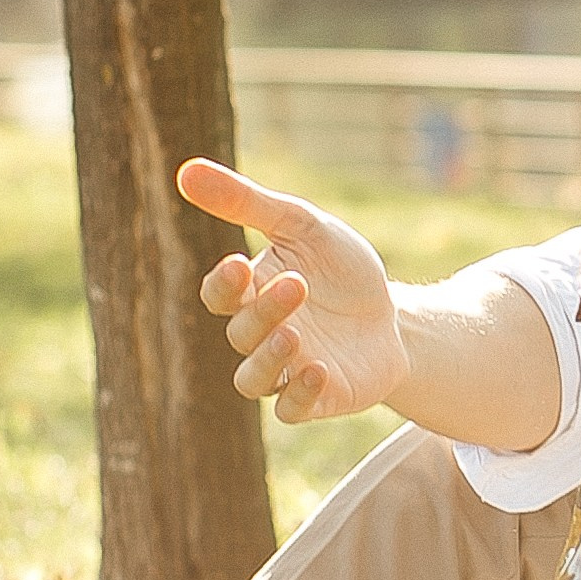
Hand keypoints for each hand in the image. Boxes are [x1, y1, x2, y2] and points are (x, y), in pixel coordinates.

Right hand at [178, 157, 409, 424]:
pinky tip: (318, 369)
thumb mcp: (302, 225)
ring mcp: (286, 371)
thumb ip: (247, 202)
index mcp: (252, 294)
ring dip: (268, 359)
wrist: (394, 315)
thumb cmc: (341, 269)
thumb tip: (186, 170)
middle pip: (240, 333)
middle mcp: (260, 337)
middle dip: (264, 310)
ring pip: (251, 379)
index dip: (222, 286)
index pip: (218, 296)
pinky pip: (290, 409)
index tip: (240, 265)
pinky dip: (299, 393)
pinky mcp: (317, 398)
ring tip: (293, 335)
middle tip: (298, 284)